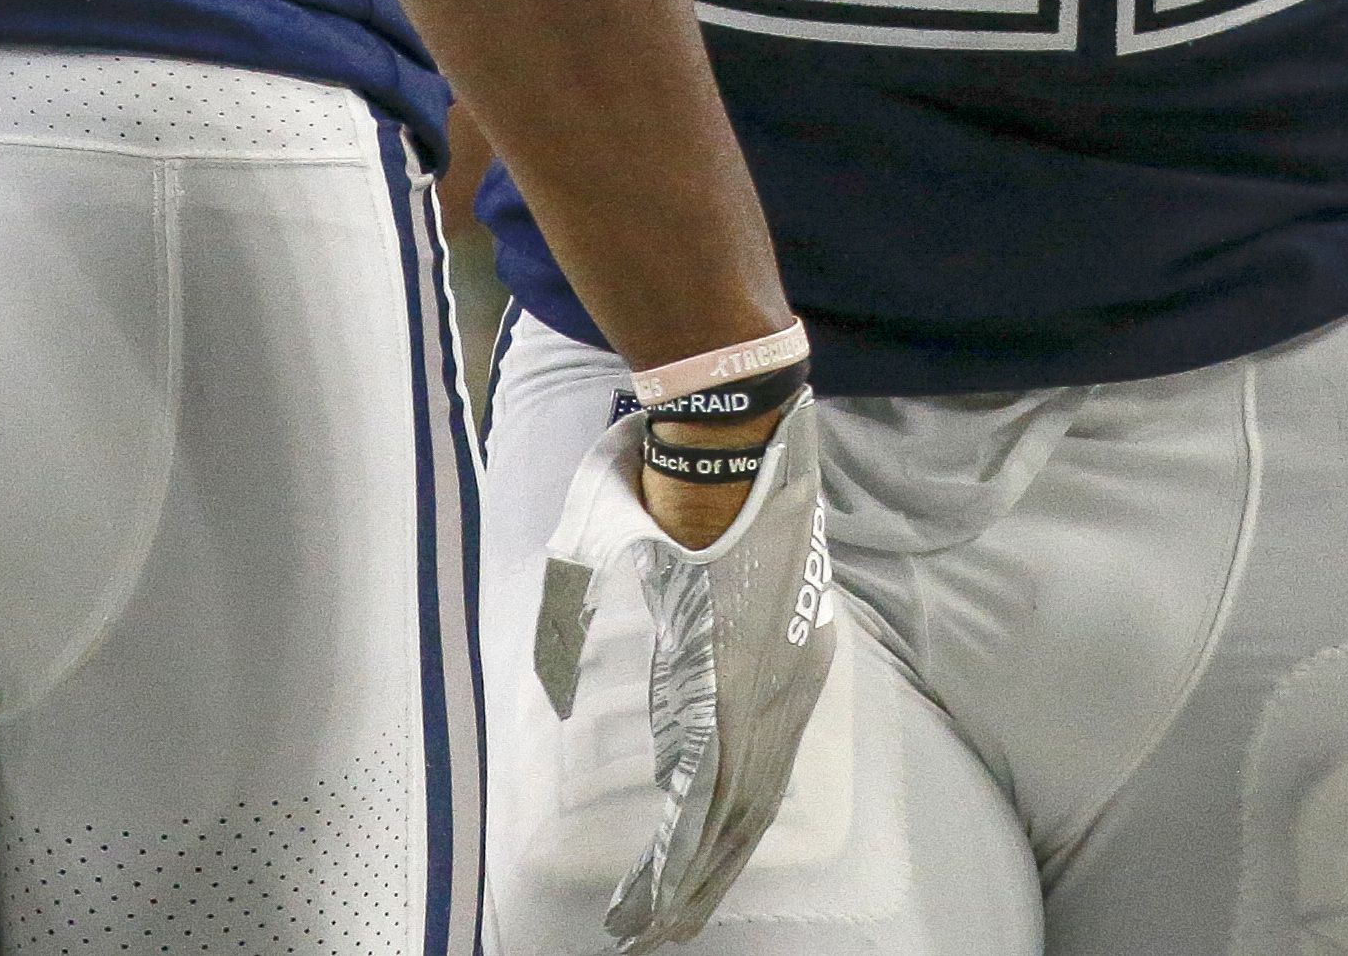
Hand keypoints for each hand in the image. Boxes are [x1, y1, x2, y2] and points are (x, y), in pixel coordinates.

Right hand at [535, 396, 836, 946]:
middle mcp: (784, 685)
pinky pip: (707, 790)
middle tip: (669, 930)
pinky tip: (660, 892)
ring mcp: (758, 692)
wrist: (727, 440)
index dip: (724, 825)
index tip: (696, 870)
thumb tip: (563, 676)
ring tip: (653, 930)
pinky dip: (681, 849)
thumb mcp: (639, 555)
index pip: (756, 763)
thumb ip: (599, 614)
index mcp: (780, 655)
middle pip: (748, 805)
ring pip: (728, 814)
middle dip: (708, 874)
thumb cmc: (677, 485)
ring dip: (689, 878)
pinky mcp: (726, 693)